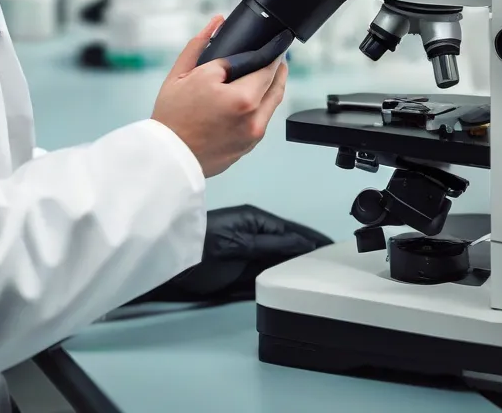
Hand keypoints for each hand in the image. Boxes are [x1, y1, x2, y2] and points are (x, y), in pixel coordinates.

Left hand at [125, 204, 331, 304]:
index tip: (331, 247)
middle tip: (332, 264)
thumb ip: (271, 245)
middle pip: (287, 243)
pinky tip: (292, 283)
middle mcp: (252, 232)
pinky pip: (268, 271)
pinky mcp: (240, 269)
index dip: (311, 239)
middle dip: (307, 251)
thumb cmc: (198, 248)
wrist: (169, 266)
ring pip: (279, 257)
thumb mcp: (239, 244)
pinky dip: (282, 275)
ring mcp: (247, 250)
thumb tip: (300, 245)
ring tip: (318, 275)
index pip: (291, 231)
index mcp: (253, 219)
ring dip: (296, 264)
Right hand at [151, 16, 287, 177]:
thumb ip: (201, 44)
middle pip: (276, 86)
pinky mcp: (249, 147)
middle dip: (278, 69)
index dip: (274, 54)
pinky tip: (250, 98)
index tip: (276, 45)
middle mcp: (254, 118)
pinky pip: (261, 121)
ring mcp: (253, 135)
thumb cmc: (172, 116)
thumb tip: (216, 22)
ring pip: (272, 105)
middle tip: (276, 56)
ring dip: (271, 88)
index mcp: (242, 97)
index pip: (269, 68)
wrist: (168, 155)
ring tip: (263, 75)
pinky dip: (260, 107)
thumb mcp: (182, 73)